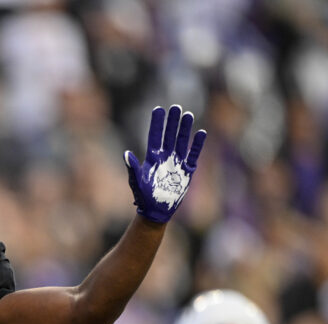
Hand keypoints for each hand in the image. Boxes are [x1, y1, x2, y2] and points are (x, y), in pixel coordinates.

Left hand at [124, 105, 205, 223]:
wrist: (156, 211)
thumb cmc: (144, 197)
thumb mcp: (137, 182)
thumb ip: (133, 168)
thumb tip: (126, 155)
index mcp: (152, 158)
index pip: (155, 137)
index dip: (157, 124)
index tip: (158, 109)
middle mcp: (165, 158)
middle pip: (169, 136)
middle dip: (172, 122)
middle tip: (176, 107)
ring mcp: (176, 163)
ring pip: (181, 142)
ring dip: (184, 129)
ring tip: (188, 114)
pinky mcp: (187, 172)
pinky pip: (193, 155)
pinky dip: (197, 145)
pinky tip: (201, 133)